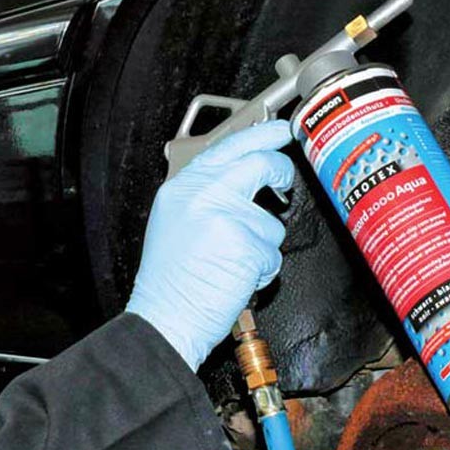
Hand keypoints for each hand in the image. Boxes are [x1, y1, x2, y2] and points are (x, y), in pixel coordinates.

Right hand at [125, 120, 293, 370]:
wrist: (165, 319)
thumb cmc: (170, 281)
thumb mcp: (175, 221)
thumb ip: (205, 195)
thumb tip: (242, 177)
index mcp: (182, 187)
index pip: (227, 147)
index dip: (259, 135)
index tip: (280, 130)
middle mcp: (202, 194)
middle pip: (259, 164)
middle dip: (280, 171)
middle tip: (285, 179)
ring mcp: (225, 217)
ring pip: (271, 222)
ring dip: (263, 246)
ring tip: (231, 263)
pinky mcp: (246, 245)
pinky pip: (273, 254)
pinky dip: (262, 271)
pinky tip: (236, 278)